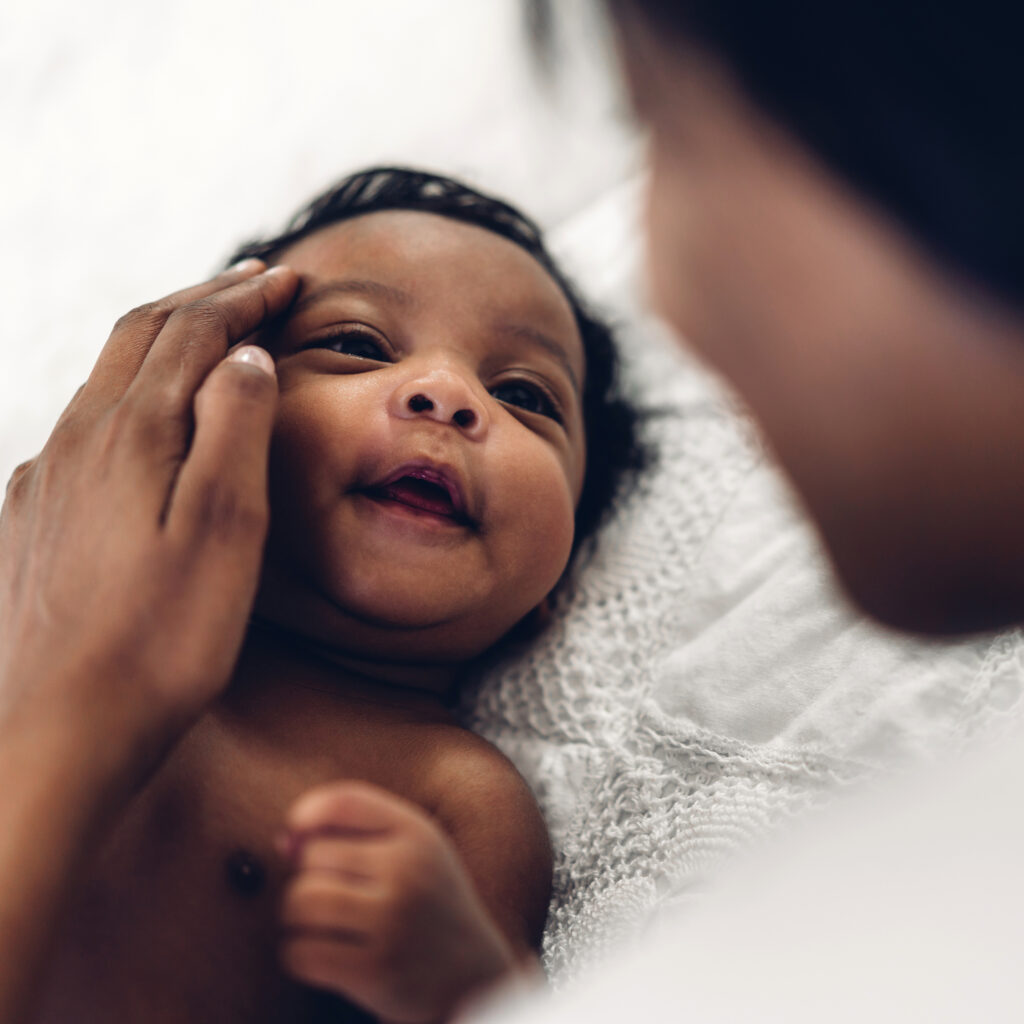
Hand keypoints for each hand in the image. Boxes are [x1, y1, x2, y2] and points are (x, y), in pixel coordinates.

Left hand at [0, 259, 297, 769]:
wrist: (60, 732)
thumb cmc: (163, 640)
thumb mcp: (226, 528)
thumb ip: (235, 428)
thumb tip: (243, 356)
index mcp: (132, 434)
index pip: (194, 333)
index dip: (244, 297)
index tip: (288, 279)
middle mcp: (78, 441)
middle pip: (140, 335)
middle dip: (201, 300)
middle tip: (251, 283)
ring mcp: (46, 481)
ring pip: (107, 379)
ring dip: (161, 343)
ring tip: (205, 339)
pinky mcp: (32, 521)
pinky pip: (82, 431)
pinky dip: (126, 399)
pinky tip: (136, 427)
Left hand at [280, 781, 518, 1023]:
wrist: (474, 975)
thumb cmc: (430, 904)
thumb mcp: (414, 850)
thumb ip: (357, 830)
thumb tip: (284, 840)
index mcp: (417, 834)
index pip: (344, 802)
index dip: (307, 813)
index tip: (297, 834)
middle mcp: (406, 870)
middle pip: (312, 856)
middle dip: (308, 876)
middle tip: (332, 896)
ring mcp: (392, 921)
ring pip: (301, 901)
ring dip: (298, 916)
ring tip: (323, 924)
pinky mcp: (374, 969)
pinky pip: (301, 952)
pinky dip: (299, 955)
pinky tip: (324, 955)